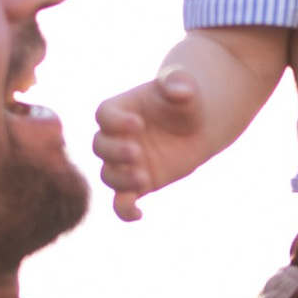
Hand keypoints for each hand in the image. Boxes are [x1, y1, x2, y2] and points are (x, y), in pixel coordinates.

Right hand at [92, 63, 216, 222]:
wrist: (197, 127)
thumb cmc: (185, 102)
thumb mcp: (184, 88)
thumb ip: (178, 82)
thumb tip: (179, 87)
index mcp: (119, 110)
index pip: (104, 115)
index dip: (116, 122)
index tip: (138, 124)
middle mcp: (115, 138)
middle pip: (100, 147)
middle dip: (115, 152)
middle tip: (137, 152)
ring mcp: (124, 163)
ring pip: (108, 175)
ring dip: (121, 179)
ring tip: (143, 177)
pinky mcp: (137, 184)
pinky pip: (121, 202)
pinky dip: (125, 211)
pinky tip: (140, 214)